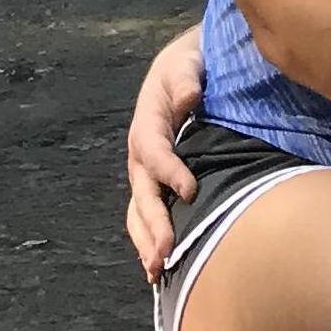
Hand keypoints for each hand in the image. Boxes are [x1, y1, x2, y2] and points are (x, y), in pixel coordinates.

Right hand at [123, 32, 202, 281]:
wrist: (190, 66)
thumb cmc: (190, 64)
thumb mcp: (186, 61)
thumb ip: (186, 77)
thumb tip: (189, 95)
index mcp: (146, 124)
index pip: (154, 152)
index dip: (169, 172)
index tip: (190, 190)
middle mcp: (141, 154)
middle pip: (143, 193)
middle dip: (153, 224)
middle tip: (164, 254)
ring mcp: (146, 173)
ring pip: (139, 212)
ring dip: (147, 241)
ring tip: (157, 270)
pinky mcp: (157, 184)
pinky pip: (147, 216)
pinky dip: (150, 240)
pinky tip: (161, 267)